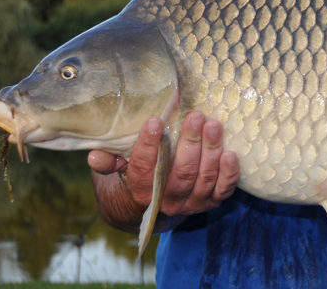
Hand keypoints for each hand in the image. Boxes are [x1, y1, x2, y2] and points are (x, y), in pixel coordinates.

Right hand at [89, 112, 240, 232]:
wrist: (146, 210)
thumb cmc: (129, 180)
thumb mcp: (112, 172)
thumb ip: (106, 162)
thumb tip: (95, 155)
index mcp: (140, 191)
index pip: (144, 169)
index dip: (148, 145)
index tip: (155, 121)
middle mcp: (167, 200)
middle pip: (181, 174)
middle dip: (191, 143)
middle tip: (196, 116)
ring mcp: (190, 203)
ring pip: (203, 179)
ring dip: (211, 151)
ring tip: (213, 125)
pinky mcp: (209, 202)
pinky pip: (222, 191)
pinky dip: (229, 174)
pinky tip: (231, 153)